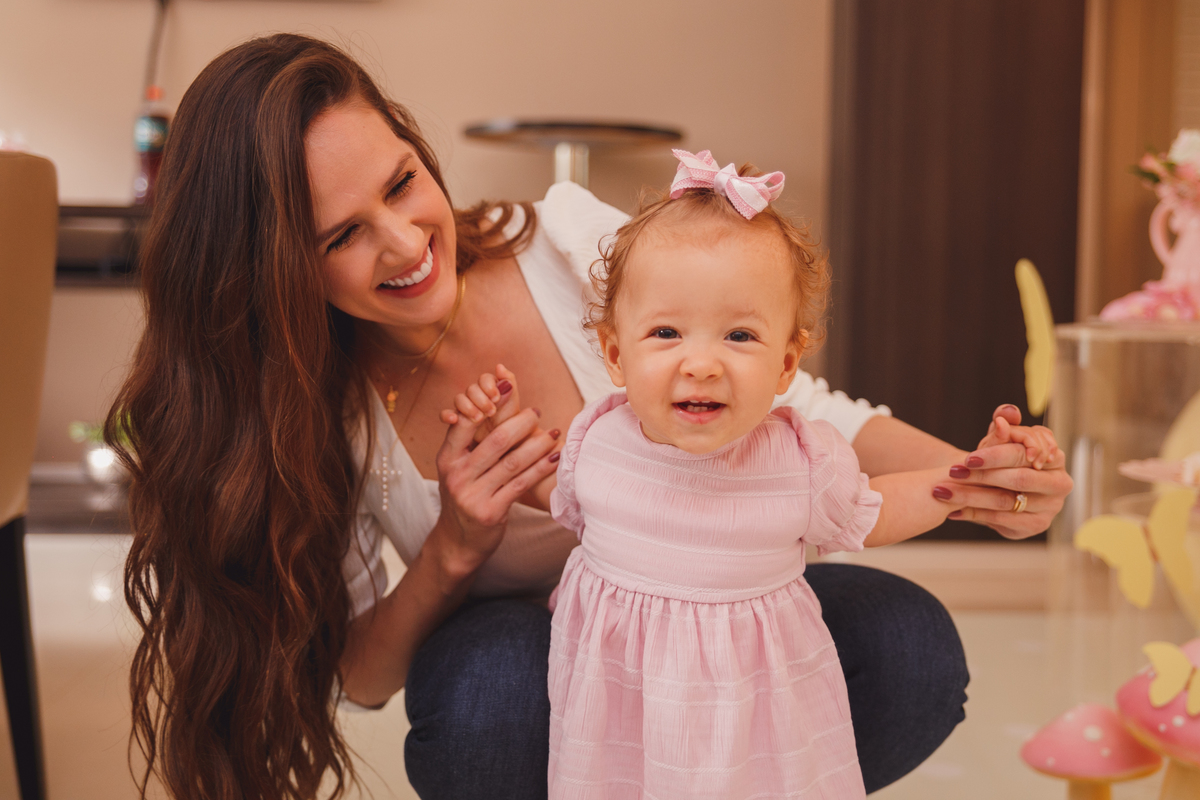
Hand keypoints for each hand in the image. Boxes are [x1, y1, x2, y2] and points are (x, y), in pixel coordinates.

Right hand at [431, 404, 561, 575]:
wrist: (457, 542)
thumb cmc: (464, 496)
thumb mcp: (457, 468)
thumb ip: (470, 440)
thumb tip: (494, 403)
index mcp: (447, 458)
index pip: (465, 422)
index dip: (487, 402)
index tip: (508, 386)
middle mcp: (457, 475)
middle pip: (494, 441)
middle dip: (520, 422)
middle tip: (537, 411)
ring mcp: (472, 495)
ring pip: (512, 462)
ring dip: (537, 444)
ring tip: (554, 432)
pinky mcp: (491, 512)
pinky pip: (522, 484)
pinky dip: (542, 468)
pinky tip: (556, 457)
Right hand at [444, 364, 521, 443]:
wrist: (508, 450)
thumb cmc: (513, 429)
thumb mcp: (513, 407)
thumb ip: (509, 386)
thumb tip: (499, 366)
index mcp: (492, 391)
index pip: (484, 379)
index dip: (488, 385)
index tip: (496, 397)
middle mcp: (478, 398)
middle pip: (471, 389)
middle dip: (480, 399)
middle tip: (491, 411)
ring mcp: (466, 410)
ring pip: (459, 399)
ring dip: (467, 406)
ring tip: (478, 418)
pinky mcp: (457, 423)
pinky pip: (446, 415)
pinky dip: (447, 415)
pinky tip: (453, 420)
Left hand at [934, 404, 1072, 538]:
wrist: (999, 488)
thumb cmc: (1001, 460)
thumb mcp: (999, 441)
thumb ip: (1003, 426)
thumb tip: (1005, 413)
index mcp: (1055, 456)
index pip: (1025, 454)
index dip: (996, 455)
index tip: (968, 458)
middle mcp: (1060, 483)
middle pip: (1020, 479)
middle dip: (983, 476)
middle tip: (953, 474)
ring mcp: (1051, 507)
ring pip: (1007, 501)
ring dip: (971, 496)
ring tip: (943, 491)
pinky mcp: (1037, 525)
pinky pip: (1003, 520)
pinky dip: (975, 514)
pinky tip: (952, 510)